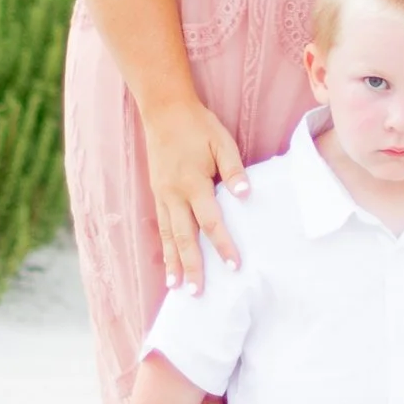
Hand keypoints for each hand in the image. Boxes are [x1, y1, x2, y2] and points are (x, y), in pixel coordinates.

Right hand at [144, 99, 248, 290]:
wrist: (164, 110)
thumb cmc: (198, 126)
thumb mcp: (222, 141)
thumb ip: (233, 170)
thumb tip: (246, 197)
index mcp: (193, 182)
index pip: (211, 221)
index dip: (224, 244)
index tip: (235, 266)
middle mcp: (174, 194)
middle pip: (184, 237)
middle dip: (193, 266)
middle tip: (199, 293)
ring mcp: (162, 195)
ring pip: (168, 236)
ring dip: (173, 263)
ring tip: (176, 288)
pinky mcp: (156, 194)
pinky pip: (160, 227)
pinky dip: (164, 248)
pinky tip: (167, 264)